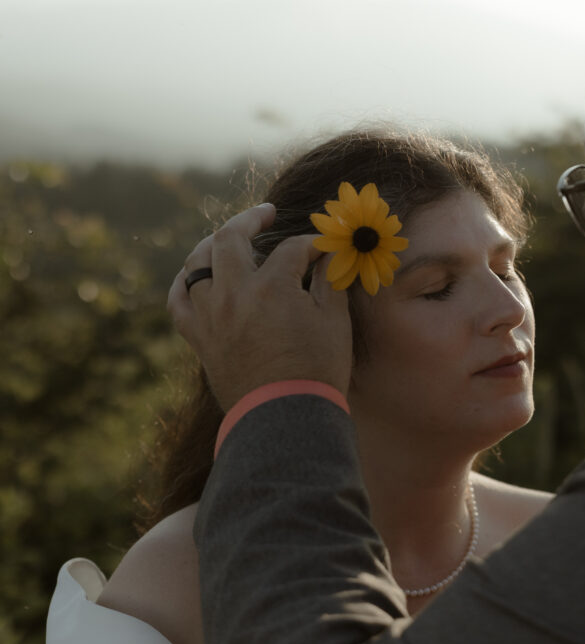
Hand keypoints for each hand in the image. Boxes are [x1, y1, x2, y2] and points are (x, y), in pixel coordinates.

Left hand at [168, 204, 352, 410]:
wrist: (285, 418)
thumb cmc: (317, 371)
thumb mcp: (334, 322)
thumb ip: (331, 281)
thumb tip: (330, 256)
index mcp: (271, 286)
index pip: (292, 249)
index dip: (313, 245)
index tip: (326, 250)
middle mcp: (233, 293)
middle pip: (231, 238)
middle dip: (250, 219)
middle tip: (267, 213)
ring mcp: (210, 315)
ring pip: (198, 263)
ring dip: (213, 243)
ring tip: (229, 237)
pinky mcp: (198, 338)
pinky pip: (178, 300)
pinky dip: (184, 282)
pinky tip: (194, 274)